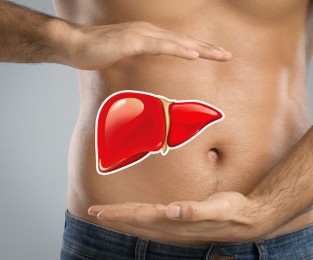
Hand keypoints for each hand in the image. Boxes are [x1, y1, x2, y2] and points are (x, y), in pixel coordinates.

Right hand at [65, 21, 231, 69]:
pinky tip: (193, 54)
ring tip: (220, 55)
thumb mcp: (124, 56)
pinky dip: (178, 50)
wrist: (75, 46)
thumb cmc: (98, 52)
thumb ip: (138, 58)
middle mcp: (149, 32)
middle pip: (184, 41)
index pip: (179, 44)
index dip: (198, 50)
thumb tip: (147, 67)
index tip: (214, 56)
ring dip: (200, 49)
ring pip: (177, 42)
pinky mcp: (132, 41)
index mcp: (149, 37)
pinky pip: (160, 46)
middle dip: (208, 49)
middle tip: (228, 55)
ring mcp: (141, 35)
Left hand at [88, 192, 271, 242]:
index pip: (140, 217)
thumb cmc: (232, 212)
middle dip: (114, 215)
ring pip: (143, 221)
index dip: (118, 214)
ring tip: (108, 213)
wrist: (246, 221)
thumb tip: (172, 211)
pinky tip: (136, 215)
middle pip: (136, 220)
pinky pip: (154, 219)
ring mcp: (175, 225)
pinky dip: (140, 216)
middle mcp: (172, 225)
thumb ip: (195, 211)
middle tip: (93, 211)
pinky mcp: (181, 220)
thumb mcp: (218, 209)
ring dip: (124, 217)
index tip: (98, 211)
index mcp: (175, 221)